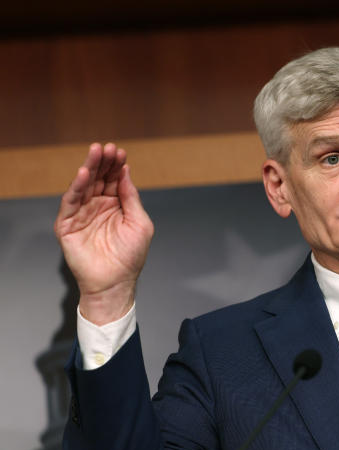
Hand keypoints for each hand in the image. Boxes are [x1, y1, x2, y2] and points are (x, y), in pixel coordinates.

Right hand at [55, 143, 153, 324]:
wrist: (115, 282)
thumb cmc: (130, 256)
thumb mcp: (140, 223)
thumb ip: (131, 198)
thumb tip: (126, 173)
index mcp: (116, 205)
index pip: (114, 180)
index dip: (117, 166)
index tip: (120, 152)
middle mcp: (98, 206)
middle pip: (98, 179)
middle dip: (103, 162)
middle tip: (106, 147)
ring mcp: (82, 214)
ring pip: (84, 186)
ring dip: (89, 168)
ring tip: (95, 153)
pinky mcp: (67, 224)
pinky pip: (71, 202)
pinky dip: (77, 187)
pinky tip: (85, 174)